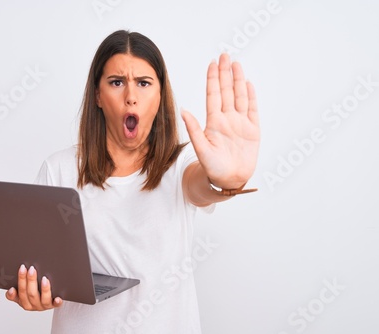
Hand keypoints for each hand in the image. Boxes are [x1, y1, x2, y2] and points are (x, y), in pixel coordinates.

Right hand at [5, 264, 62, 310]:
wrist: (47, 301)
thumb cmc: (33, 293)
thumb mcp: (21, 293)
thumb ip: (15, 291)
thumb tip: (11, 290)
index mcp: (23, 301)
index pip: (20, 292)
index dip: (20, 282)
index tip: (21, 270)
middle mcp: (33, 305)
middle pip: (31, 294)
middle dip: (31, 280)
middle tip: (32, 269)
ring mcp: (44, 306)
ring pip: (43, 299)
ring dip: (44, 289)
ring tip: (44, 279)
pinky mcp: (54, 305)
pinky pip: (56, 305)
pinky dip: (57, 302)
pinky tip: (58, 298)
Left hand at [181, 53, 259, 188]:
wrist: (229, 179)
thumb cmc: (213, 167)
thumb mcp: (201, 148)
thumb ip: (194, 129)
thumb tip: (183, 111)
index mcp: (213, 122)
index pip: (213, 95)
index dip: (213, 79)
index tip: (212, 63)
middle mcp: (226, 119)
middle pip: (226, 91)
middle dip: (225, 73)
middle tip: (225, 55)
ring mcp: (240, 123)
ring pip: (239, 96)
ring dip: (238, 81)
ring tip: (236, 64)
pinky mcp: (252, 130)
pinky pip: (252, 109)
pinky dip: (251, 96)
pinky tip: (248, 84)